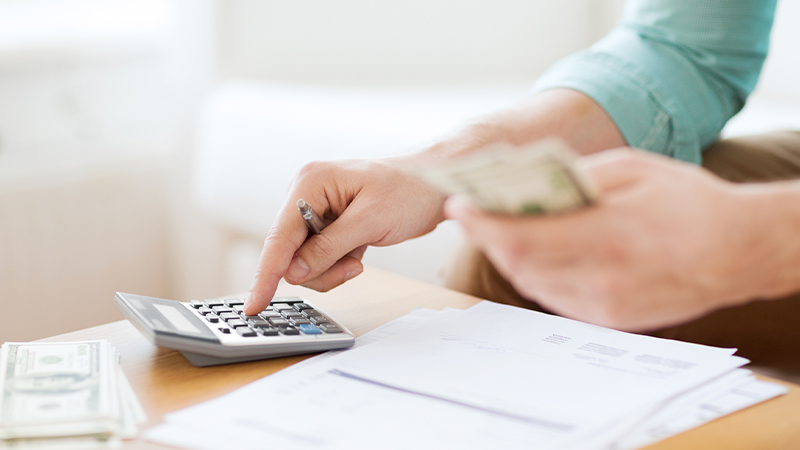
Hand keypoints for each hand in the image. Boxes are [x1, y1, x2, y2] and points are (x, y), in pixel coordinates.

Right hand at [245, 158, 445, 314]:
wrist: (437, 184)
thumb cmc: (410, 190)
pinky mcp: (328, 225)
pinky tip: (359, 252)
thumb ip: (329, 247)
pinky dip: (337, 264)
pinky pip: (319, 257)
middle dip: (319, 269)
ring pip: (304, 260)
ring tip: (360, 258)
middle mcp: (306, 194)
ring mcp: (316, 210)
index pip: (278, 236)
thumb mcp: (370, 221)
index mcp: (309, 183)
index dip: (266, 274)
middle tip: (353, 266)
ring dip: (331, 268)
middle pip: (289, 252)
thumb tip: (294, 272)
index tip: (254, 304)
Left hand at [445, 149, 766, 331]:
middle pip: (519, 265)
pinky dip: (537, 274)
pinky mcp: (611, 320)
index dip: (482, 224)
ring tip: (501, 230)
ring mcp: (606, 306)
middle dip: (490, 238)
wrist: (739, 251)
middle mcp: (603, 279)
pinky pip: (556, 298)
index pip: (521, 238)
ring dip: (510, 257)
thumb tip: (527, 182)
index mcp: (608, 235)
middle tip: (475, 215)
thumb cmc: (690, 202)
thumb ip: (576, 177)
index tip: (460, 207)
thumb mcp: (633, 169)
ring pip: (533, 285)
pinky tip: (538, 253)